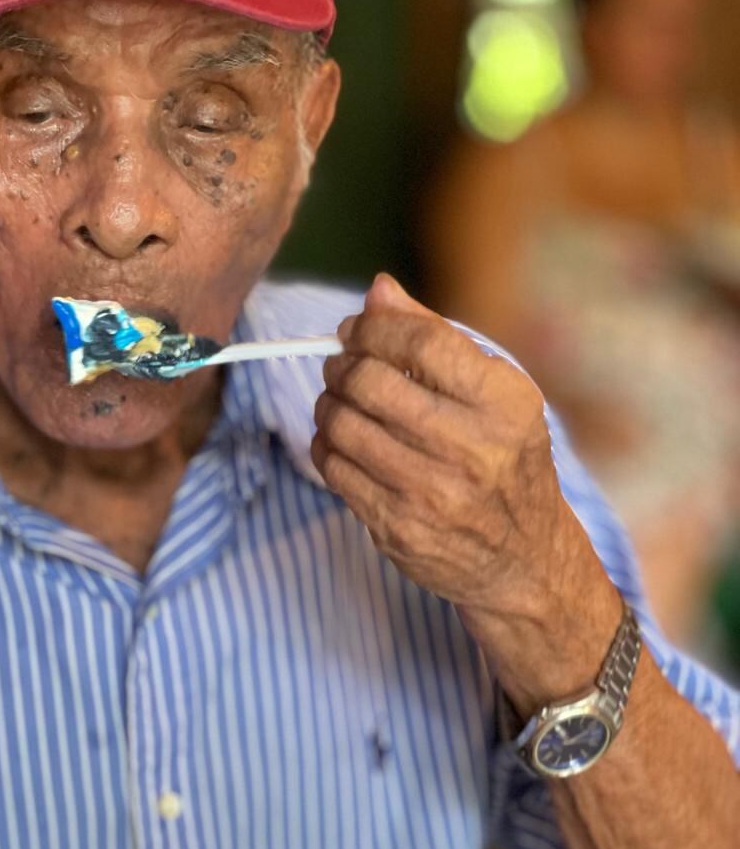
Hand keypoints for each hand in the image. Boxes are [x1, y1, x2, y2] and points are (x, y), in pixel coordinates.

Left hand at [311, 274, 618, 707]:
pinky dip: (325, 445)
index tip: (355, 329)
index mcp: (504, 402)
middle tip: (340, 366)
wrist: (522, 559)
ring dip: (327, 404)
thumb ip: (437, 338)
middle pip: (370, 381)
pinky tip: (340, 441)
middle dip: (341, 365)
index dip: (373, 326)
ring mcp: (431, 492)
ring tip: (338, 402)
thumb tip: (378, 290)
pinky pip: (334, 468)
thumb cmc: (504, 461)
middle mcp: (472, 447)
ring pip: (342, 424)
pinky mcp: (397, 526)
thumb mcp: (495, 395)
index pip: (420, 340)